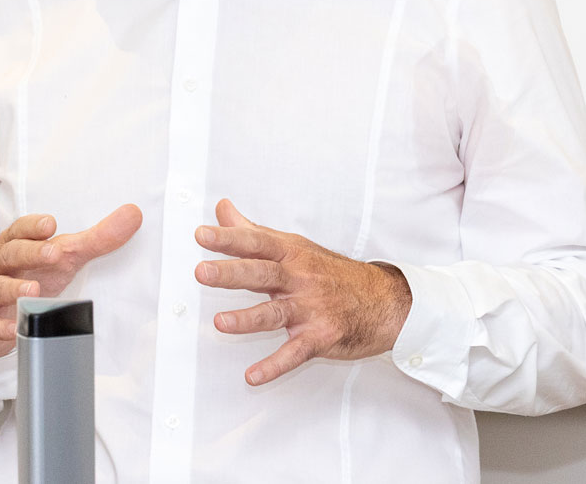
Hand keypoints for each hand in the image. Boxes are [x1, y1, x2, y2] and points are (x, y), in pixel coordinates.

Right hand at [0, 203, 142, 357]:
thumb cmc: (28, 274)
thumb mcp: (60, 257)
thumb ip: (96, 239)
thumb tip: (133, 214)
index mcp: (16, 244)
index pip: (20, 229)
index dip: (33, 226)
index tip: (50, 224)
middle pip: (11, 253)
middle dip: (30, 252)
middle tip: (53, 254)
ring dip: (14, 288)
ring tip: (34, 291)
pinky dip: (0, 327)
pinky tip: (14, 329)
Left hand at [194, 198, 411, 385]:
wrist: (384, 300)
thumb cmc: (331, 272)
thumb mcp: (294, 246)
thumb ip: (252, 230)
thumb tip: (221, 209)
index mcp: (290, 253)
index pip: (255, 242)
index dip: (228, 238)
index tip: (201, 234)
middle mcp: (299, 278)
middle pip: (262, 273)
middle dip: (231, 273)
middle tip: (202, 272)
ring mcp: (311, 308)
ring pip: (275, 313)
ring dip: (247, 319)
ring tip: (220, 322)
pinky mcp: (321, 336)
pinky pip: (294, 353)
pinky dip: (274, 366)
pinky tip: (253, 376)